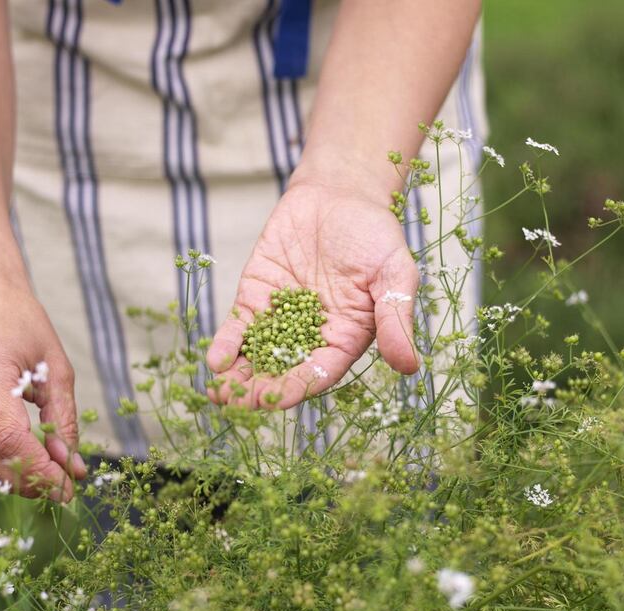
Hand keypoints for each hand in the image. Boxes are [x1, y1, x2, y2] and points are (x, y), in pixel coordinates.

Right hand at [0, 265, 85, 500]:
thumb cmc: (21, 320)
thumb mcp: (54, 365)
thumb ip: (64, 418)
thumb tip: (73, 467)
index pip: (10, 439)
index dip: (41, 471)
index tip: (69, 487)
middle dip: (26, 483)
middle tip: (59, 489)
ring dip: (9, 480)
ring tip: (43, 479)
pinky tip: (21, 462)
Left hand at [206, 178, 419, 408]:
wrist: (341, 193)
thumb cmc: (375, 235)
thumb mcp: (395, 274)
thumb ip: (396, 319)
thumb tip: (409, 367)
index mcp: (344, 340)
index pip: (317, 373)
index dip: (295, 387)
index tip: (273, 399)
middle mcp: (310, 337)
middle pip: (281, 371)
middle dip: (258, 390)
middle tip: (236, 405)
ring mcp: (279, 319)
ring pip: (255, 356)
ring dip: (237, 377)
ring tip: (218, 393)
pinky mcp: (256, 298)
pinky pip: (239, 327)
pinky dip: (226, 343)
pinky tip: (214, 359)